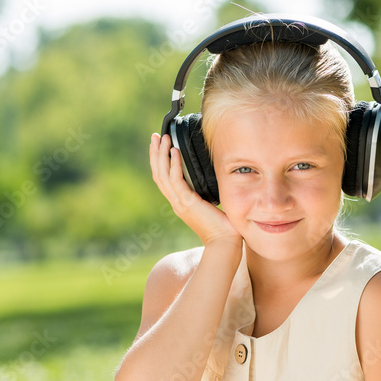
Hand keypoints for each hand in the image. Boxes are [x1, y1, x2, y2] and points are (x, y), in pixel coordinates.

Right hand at [149, 133, 242, 248]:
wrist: (225, 243)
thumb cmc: (224, 227)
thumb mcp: (213, 204)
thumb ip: (208, 191)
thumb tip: (214, 174)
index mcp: (180, 203)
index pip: (164, 179)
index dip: (160, 162)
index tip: (160, 145)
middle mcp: (176, 202)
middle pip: (158, 174)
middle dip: (156, 154)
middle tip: (155, 137)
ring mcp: (179, 203)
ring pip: (163, 175)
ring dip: (162, 155)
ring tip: (164, 138)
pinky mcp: (187, 203)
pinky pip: (176, 180)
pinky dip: (174, 165)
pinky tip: (175, 152)